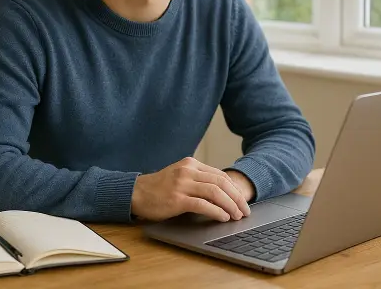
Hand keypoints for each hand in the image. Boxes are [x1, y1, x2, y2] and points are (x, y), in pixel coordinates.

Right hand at [130, 157, 251, 221]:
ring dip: (230, 205)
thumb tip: (222, 192)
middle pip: (221, 182)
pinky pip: (202, 204)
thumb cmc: (159, 187)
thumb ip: (197, 179)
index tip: (243, 201)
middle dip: (237, 198)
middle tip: (245, 210)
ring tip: (236, 216)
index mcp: (191, 164)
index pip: (220, 175)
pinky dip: (216, 211)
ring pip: (215, 192)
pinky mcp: (177, 198)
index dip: (235, 189)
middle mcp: (188, 171)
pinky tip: (223, 217)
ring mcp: (182, 184)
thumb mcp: (180, 176)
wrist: (136, 192)